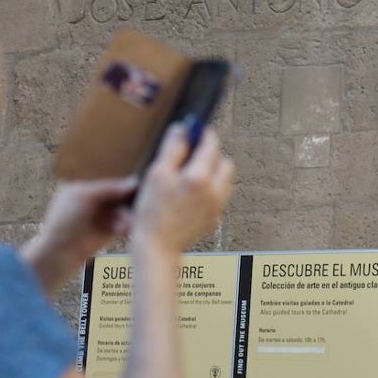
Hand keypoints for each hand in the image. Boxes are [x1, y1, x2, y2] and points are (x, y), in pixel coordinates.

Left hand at [21, 177, 136, 293]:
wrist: (58, 255)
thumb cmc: (63, 222)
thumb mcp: (84, 196)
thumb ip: (109, 188)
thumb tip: (135, 182)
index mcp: (84, 183)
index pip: (109, 174)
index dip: (123, 175)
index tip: (138, 177)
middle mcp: (95, 197)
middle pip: (120, 192)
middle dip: (129, 197)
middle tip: (140, 201)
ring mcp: (103, 214)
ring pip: (124, 208)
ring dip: (128, 215)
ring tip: (128, 222)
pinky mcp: (110, 230)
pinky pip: (124, 224)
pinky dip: (126, 226)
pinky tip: (124, 229)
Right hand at [132, 122, 234, 253]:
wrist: (157, 247)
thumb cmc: (153, 213)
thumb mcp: (157, 174)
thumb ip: (173, 149)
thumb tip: (182, 130)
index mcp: (200, 177)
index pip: (211, 145)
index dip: (203, 134)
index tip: (196, 130)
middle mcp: (214, 191)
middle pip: (224, 161)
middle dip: (211, 154)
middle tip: (192, 154)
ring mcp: (217, 206)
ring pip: (225, 179)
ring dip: (213, 172)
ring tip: (192, 174)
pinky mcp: (214, 218)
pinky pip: (219, 196)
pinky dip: (210, 189)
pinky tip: (191, 194)